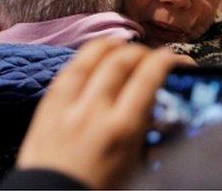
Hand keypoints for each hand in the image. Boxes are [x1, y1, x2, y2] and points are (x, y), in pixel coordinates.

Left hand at [17, 39, 179, 188]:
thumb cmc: (97, 190)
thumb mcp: (133, 164)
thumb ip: (143, 130)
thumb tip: (153, 105)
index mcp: (122, 130)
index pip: (148, 78)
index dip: (165, 60)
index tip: (174, 58)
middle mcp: (94, 111)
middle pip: (121, 61)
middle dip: (141, 52)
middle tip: (151, 56)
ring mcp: (67, 105)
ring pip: (90, 58)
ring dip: (111, 46)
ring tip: (122, 46)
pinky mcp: (46, 106)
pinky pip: (67, 71)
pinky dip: (83, 59)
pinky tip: (91, 57)